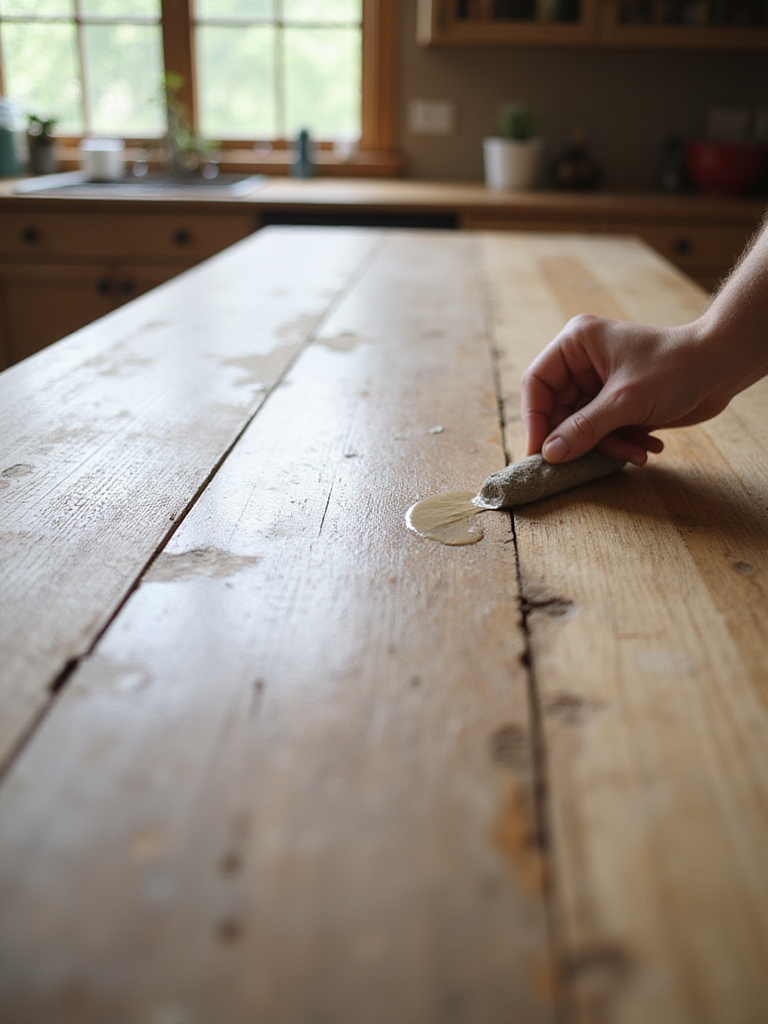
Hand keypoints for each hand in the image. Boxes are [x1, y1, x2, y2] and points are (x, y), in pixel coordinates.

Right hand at [521, 314, 732, 464]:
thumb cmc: (675, 368)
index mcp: (576, 344)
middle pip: (559, 410)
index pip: (537, 383)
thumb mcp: (624, 402)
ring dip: (607, 445)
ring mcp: (601, 382)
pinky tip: (646, 448)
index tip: (540, 452)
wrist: (723, 366)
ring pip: (582, 425)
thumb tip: (550, 455)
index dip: (535, 419)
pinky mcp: (618, 401)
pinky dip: (622, 442)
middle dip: (580, 438)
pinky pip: (604, 430)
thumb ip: (583, 429)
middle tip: (588, 462)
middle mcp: (584, 361)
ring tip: (634, 452)